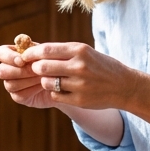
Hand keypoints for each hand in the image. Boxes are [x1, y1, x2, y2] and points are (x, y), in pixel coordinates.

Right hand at [0, 43, 59, 109]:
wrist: (62, 79)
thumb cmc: (53, 62)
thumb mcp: (44, 53)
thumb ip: (33, 52)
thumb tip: (24, 54)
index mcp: (12, 54)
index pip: (0, 53)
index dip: (8, 57)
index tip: (22, 61)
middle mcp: (8, 69)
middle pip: (1, 71)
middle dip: (20, 71)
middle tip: (36, 70)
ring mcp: (11, 84)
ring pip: (10, 84)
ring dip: (28, 80)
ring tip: (42, 77)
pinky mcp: (18, 96)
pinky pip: (19, 95)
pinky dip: (32, 90)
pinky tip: (43, 85)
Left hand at [22, 41, 137, 110]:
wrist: (124, 86)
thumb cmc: (101, 66)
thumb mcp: (86, 52)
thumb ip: (63, 52)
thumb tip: (35, 50)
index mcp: (80, 50)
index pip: (46, 50)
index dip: (31, 53)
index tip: (25, 56)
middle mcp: (79, 66)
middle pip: (42, 67)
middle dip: (36, 68)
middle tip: (37, 69)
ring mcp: (80, 85)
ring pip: (47, 82)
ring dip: (46, 81)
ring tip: (54, 80)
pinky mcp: (80, 100)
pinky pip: (55, 95)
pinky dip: (55, 93)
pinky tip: (64, 90)